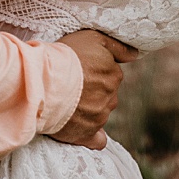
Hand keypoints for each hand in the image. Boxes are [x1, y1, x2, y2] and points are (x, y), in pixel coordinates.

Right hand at [48, 29, 139, 149]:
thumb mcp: (92, 38)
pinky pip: (98, 140)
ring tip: (66, 100)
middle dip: (92, 89)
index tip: (78, 68)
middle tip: (71, 83)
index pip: (110, 73)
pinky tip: (83, 129)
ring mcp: (99, 117)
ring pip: (100, 113)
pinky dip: (93, 136)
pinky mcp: (86, 134)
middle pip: (106, 94)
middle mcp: (111, 97)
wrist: (43, 80)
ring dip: (88, 108)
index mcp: (113, 75)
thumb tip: (135, 55)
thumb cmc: (65, 56)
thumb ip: (117, 47)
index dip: (92, 69)